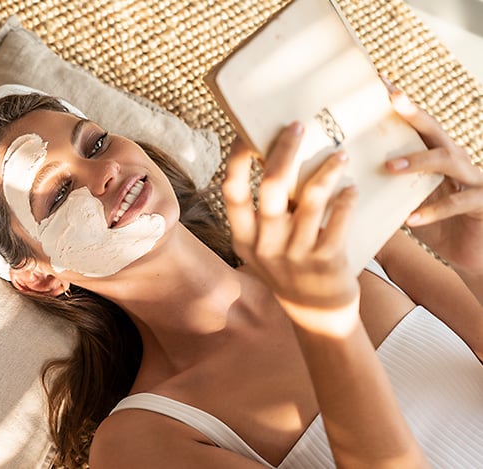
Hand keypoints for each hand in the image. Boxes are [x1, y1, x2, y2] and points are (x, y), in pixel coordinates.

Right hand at [223, 124, 359, 331]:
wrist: (316, 316)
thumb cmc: (289, 271)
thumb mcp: (264, 248)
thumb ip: (265, 215)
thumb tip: (275, 161)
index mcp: (244, 239)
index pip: (232, 191)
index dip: (236, 159)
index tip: (247, 135)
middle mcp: (265, 247)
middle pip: (271, 187)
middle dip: (285, 149)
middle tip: (299, 126)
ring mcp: (296, 255)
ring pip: (311, 199)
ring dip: (327, 170)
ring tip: (340, 154)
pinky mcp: (327, 262)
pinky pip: (338, 220)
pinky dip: (346, 199)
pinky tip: (352, 187)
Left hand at [385, 89, 482, 274]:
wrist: (469, 255)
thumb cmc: (432, 226)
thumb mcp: (401, 205)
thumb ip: (379, 191)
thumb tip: (334, 188)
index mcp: (432, 156)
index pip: (415, 125)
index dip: (401, 103)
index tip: (379, 82)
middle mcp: (454, 160)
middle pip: (434, 130)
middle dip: (414, 113)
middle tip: (394, 99)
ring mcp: (471, 179)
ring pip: (449, 160)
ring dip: (418, 161)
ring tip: (391, 167)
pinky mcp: (481, 203)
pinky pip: (457, 203)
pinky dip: (433, 211)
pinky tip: (411, 220)